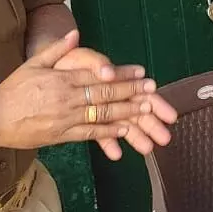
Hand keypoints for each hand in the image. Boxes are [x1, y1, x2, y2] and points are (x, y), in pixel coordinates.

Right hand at [0, 32, 160, 149]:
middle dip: (131, 91)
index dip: (122, 75)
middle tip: (152, 89)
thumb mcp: (32, 64)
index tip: (141, 73)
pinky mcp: (61, 135)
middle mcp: (67, 98)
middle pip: (104, 94)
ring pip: (101, 114)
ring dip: (126, 111)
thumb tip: (75, 34)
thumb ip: (56, 49)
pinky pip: (89, 133)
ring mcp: (65, 118)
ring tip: (145, 109)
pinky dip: (108, 131)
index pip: (98, 76)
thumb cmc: (13, 90)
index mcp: (61, 79)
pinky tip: (124, 129)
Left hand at [52, 46, 177, 159]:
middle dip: (151, 125)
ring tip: (147, 149)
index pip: (140, 94)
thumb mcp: (79, 56)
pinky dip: (107, 142)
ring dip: (135, 137)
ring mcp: (99, 109)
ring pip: (121, 124)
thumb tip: (108, 73)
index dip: (156, 104)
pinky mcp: (84, 120)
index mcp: (115, 80)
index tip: (169, 116)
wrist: (42, 71)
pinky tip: (116, 154)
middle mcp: (111, 96)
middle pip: (136, 112)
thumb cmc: (65, 62)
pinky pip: (98, 133)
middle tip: (165, 138)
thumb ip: (95, 62)